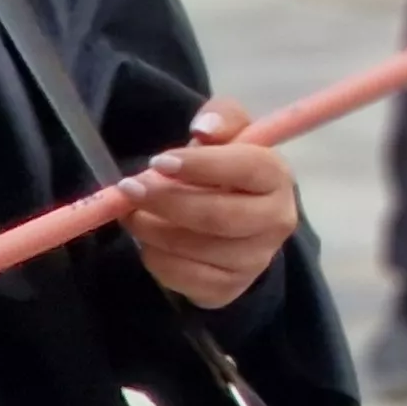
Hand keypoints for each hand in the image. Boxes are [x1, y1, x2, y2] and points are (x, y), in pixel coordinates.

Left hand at [121, 100, 298, 309]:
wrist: (237, 224)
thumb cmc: (225, 171)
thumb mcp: (228, 135)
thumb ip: (221, 118)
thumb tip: (204, 128)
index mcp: (278, 177)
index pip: (246, 169)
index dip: (201, 166)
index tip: (158, 162)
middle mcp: (276, 221)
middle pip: (219, 216)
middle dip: (166, 201)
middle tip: (128, 189)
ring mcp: (256, 259)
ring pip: (194, 248)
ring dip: (151, 229)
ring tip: (133, 213)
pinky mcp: (230, 288)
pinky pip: (182, 276)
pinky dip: (155, 257)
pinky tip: (150, 240)